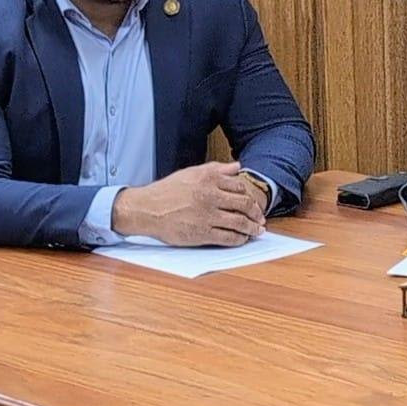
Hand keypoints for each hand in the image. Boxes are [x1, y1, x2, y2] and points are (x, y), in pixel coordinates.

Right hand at [111, 161, 265, 246]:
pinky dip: (239, 239)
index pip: (240, 187)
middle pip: (244, 204)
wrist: (146, 209)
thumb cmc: (167, 191)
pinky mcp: (201, 233)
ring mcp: (207, 216)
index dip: (250, 196)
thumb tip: (237, 166)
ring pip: (239, 222)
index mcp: (209, 179)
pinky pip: (228, 238)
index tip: (253, 202)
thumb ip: (216, 169)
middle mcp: (210, 196)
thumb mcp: (191, 173)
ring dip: (252, 228)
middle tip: (260, 218)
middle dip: (256, 213)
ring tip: (257, 230)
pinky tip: (242, 239)